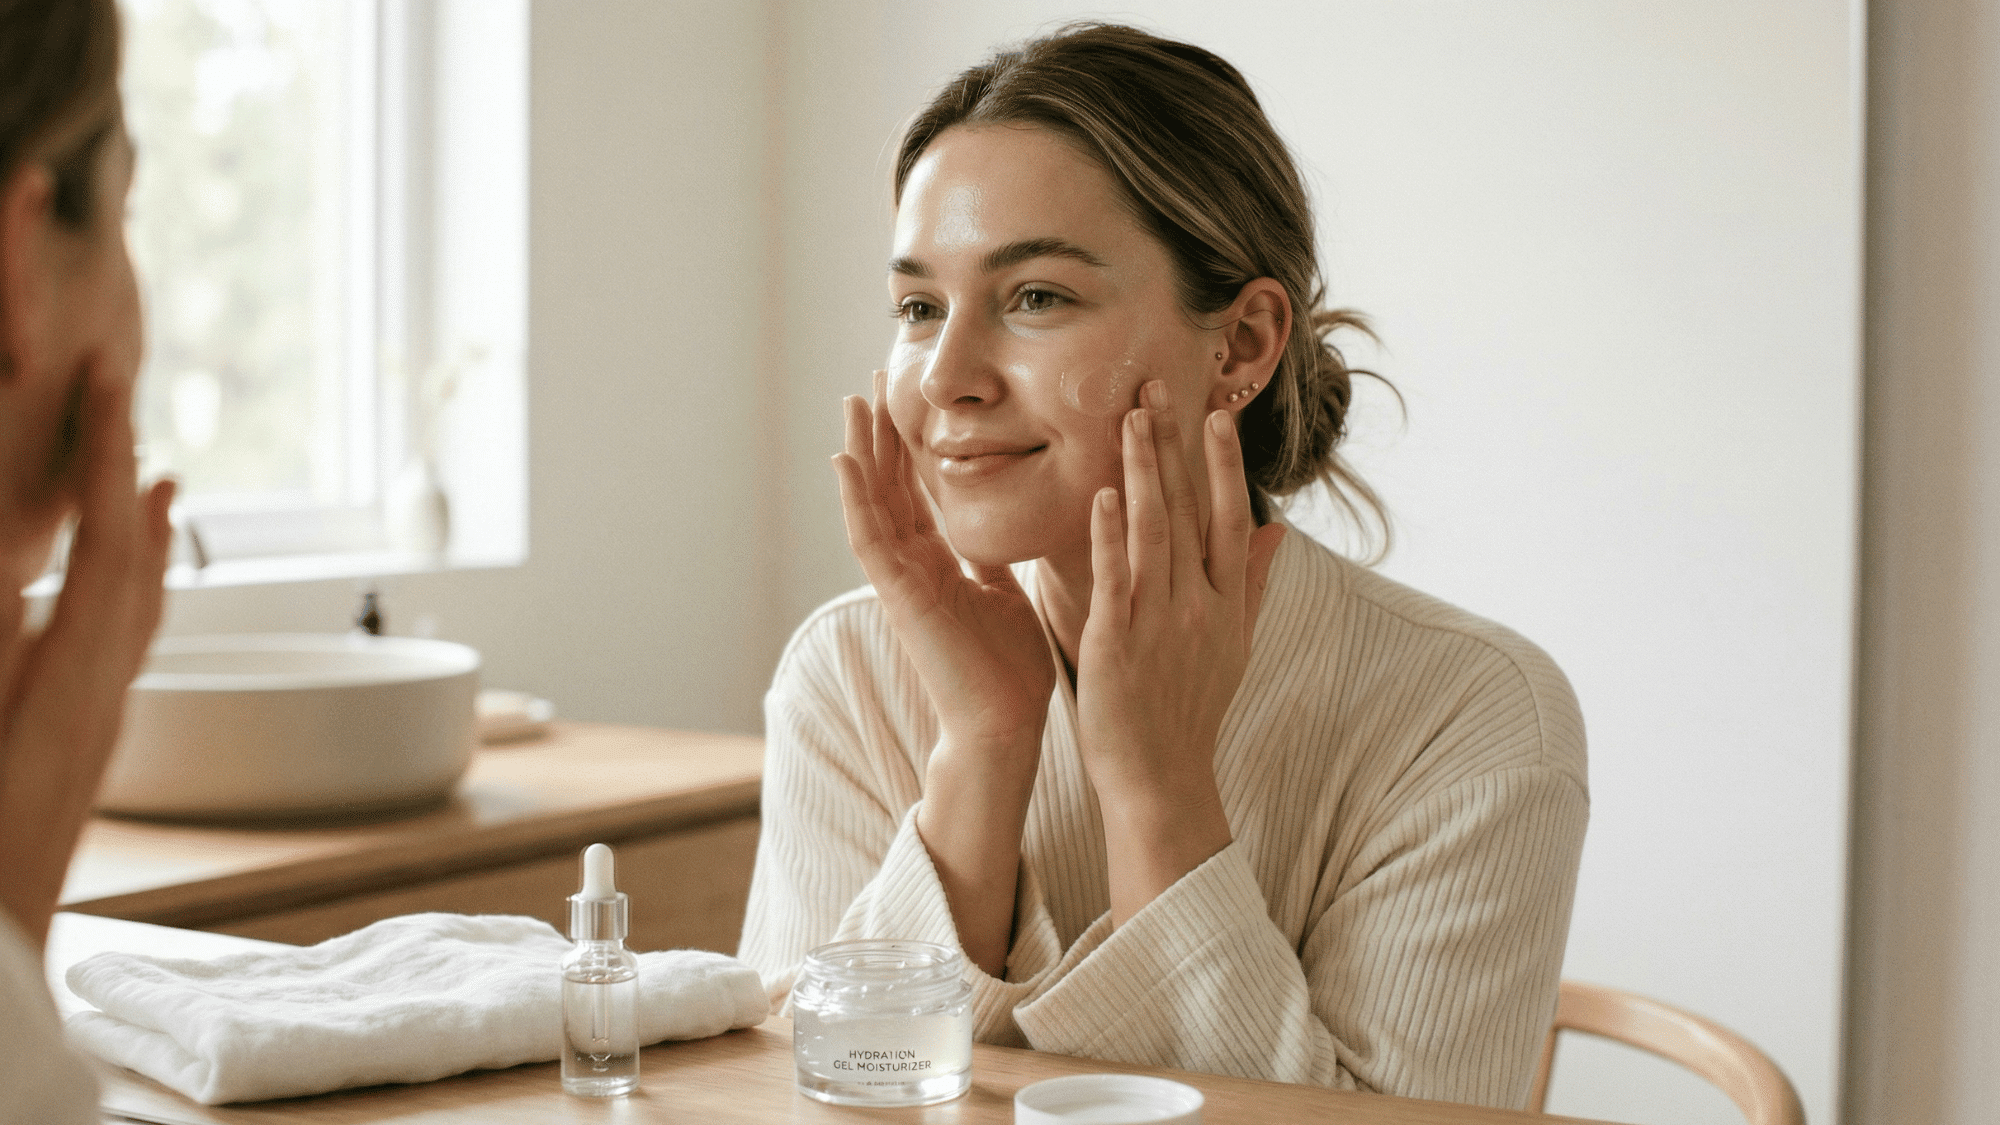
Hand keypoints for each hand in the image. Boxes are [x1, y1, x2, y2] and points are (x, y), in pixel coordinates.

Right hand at [0, 362, 173, 947]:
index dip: (103, 460)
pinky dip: (122, 595)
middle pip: (133, 566)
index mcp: (66, 693)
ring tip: (134, 472)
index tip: (109, 384)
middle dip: (123, 476)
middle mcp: (97, 707)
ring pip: (132, 610)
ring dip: (132, 532)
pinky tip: (110, 590)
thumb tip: (19, 571)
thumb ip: (0, 634)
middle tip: (120, 397)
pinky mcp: (76, 760)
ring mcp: (92, 735)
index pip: (104, 549)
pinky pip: (115, 652)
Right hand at [830, 370, 1054, 751]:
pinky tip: (844, 459)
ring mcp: (900, 580)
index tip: (906, 401)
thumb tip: (1000, 527)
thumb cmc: (1009, 669)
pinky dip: (855, 499)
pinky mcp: (898, 596)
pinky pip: (868, 540)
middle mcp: (912, 566)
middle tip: (872, 380)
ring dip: (860, 452)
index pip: (916, 492)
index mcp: (938, 563)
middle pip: (887, 486)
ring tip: (852, 402)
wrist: (1005, 723)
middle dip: (880, 434)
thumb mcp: (1005, 595)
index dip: (908, 447)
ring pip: (870, 503)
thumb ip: (993, 561)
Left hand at [1076, 380, 1284, 925]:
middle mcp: (1199, 604)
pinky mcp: (1118, 641)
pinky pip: (1116, 578)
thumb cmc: (1189, 711)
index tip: (1215, 412)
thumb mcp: (1234, 645)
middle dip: (1175, 446)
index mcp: (1225, 602)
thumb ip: (1252, 583)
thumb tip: (1277, 529)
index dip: (1221, 464)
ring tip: (1132, 418)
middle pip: (1188, 509)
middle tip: (1159, 386)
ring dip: (1143, 471)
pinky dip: (1110, 535)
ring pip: (1154, 530)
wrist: (1162, 778)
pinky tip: (1104, 494)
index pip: (1226, 517)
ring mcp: (1160, 621)